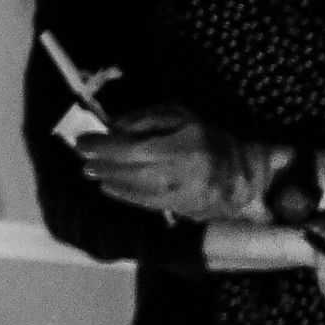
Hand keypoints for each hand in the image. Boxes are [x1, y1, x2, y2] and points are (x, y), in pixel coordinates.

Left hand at [77, 109, 268, 222]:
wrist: (242, 176)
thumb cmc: (210, 140)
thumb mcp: (183, 117)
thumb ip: (149, 118)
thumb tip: (116, 125)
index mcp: (181, 146)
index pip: (133, 147)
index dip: (105, 145)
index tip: (85, 141)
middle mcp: (178, 172)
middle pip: (129, 168)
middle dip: (102, 162)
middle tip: (83, 155)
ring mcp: (177, 193)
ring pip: (134, 186)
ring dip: (108, 178)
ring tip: (90, 171)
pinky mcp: (177, 208)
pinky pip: (144, 201)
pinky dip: (122, 193)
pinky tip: (108, 186)